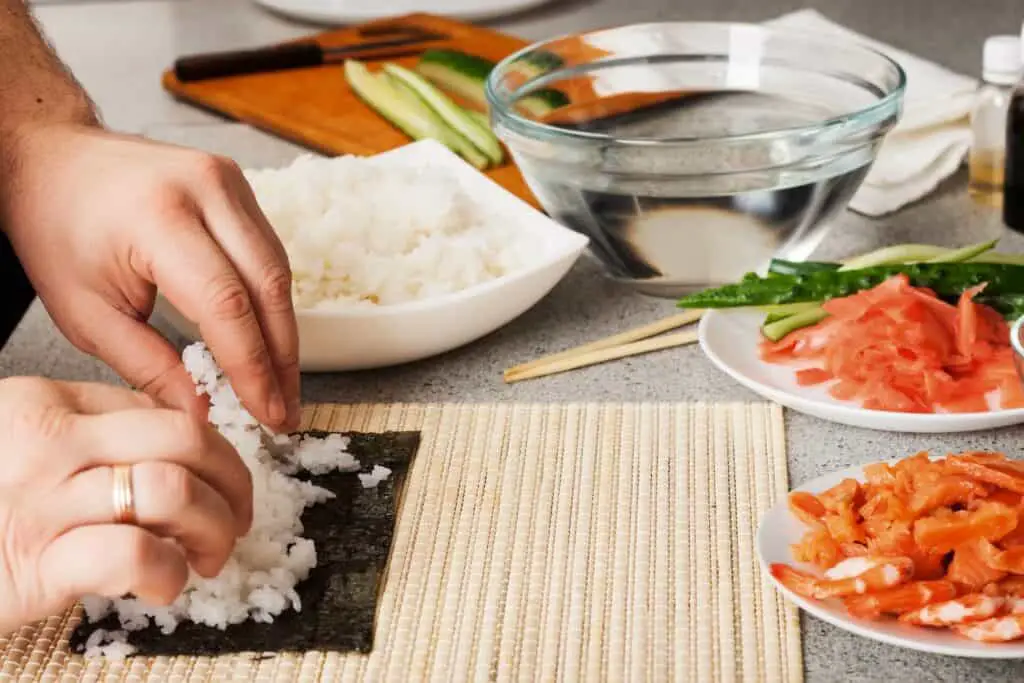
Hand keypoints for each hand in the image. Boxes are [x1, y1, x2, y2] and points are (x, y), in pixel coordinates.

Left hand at [0, 123, 299, 431]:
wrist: (53, 160)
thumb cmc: (58, 231)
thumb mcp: (86, 313)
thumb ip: (148, 366)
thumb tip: (201, 413)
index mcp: (158, 218)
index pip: (226, 304)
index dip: (252, 366)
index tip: (266, 413)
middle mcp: (206, 189)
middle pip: (269, 286)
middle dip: (281, 358)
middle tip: (286, 411)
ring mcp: (229, 181)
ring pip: (279, 271)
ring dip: (285, 334)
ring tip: (282, 385)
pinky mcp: (239, 186)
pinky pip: (270, 252)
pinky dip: (273, 302)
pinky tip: (269, 341)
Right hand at [0, 376, 251, 634]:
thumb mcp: (27, 453)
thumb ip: (93, 439)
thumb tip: (191, 441)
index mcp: (47, 405)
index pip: (164, 412)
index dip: (215, 452)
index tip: (225, 484)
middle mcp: (48, 443)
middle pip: (185, 441)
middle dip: (233, 484)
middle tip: (236, 521)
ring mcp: (41, 501)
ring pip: (173, 490)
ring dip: (213, 530)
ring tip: (207, 558)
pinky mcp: (36, 565)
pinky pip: (134, 552)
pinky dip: (169, 572)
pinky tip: (164, 586)